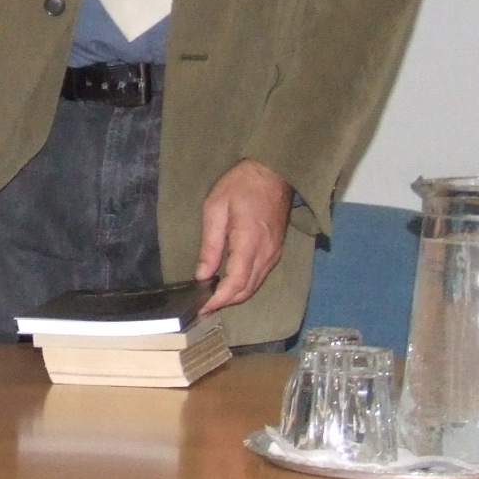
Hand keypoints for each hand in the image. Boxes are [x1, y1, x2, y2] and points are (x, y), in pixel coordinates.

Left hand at [195, 161, 290, 314]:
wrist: (273, 170)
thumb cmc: (241, 184)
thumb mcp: (215, 209)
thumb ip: (210, 244)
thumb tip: (202, 275)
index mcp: (250, 242)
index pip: (235, 283)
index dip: (218, 300)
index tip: (201, 308)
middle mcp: (266, 253)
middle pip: (247, 290)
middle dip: (225, 302)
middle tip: (203, 306)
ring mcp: (275, 252)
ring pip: (255, 285)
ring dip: (235, 295)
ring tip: (213, 297)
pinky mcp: (277, 249)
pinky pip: (261, 275)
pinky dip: (245, 284)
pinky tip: (229, 282)